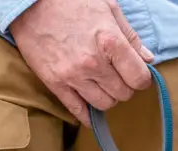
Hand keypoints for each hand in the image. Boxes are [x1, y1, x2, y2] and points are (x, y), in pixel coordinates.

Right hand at [11, 0, 153, 125]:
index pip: (139, 79)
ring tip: (100, 83)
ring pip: (104, 105)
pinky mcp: (56, 84)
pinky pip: (79, 112)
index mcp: (110, 42)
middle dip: (123, 86)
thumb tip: (148, 59)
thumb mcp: (107, 8)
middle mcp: (93, 63)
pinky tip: (89, 106)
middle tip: (115, 75)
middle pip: (123, 94)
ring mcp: (73, 76)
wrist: (29, 1)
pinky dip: (88, 113)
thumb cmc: (70, 0)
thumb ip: (130, 36)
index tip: (135, 73)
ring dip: (106, 97)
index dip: (141, 78)